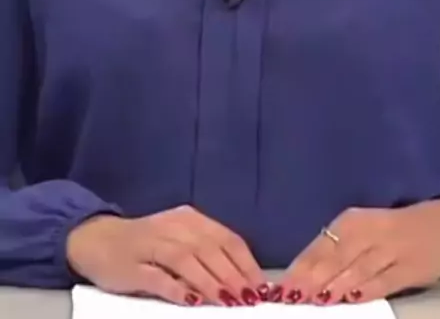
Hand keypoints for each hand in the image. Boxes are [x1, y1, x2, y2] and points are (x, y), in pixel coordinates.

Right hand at [67, 205, 266, 305]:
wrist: (96, 239)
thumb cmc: (145, 245)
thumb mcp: (178, 241)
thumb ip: (205, 254)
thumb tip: (242, 282)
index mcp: (189, 219)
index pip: (226, 238)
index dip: (245, 263)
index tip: (261, 287)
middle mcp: (173, 226)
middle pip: (209, 249)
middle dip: (233, 276)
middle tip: (249, 300)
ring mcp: (151, 244)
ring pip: (186, 260)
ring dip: (210, 282)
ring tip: (228, 302)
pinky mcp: (132, 265)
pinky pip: (157, 276)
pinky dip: (176, 288)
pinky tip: (190, 302)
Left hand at [279, 200, 439, 305]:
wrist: (438, 225)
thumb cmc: (388, 229)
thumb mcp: (359, 229)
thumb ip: (333, 251)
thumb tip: (300, 274)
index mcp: (351, 221)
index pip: (320, 246)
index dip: (300, 267)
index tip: (281, 287)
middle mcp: (367, 233)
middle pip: (334, 259)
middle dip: (311, 279)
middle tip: (293, 297)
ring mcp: (388, 251)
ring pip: (355, 270)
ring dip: (334, 286)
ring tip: (315, 301)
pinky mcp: (407, 270)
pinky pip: (382, 282)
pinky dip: (365, 291)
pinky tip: (350, 300)